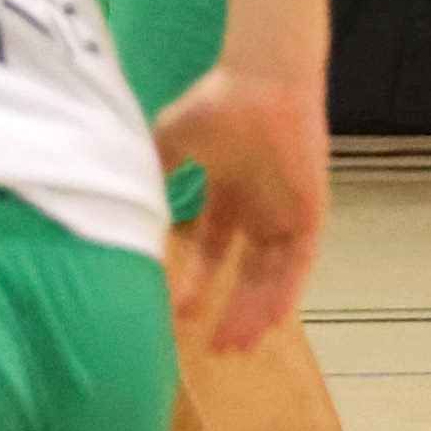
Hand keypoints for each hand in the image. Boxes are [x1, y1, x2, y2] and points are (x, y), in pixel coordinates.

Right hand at [150, 66, 327, 354]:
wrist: (262, 81)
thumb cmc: (218, 102)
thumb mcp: (171, 141)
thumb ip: (154, 172)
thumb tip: (120, 200)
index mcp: (231, 194)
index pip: (214, 250)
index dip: (198, 282)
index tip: (177, 313)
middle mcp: (260, 209)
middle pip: (246, 273)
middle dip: (231, 310)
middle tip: (215, 349)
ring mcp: (286, 212)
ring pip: (273, 276)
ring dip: (256, 311)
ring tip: (235, 345)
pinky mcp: (310, 212)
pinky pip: (299, 264)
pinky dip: (284, 293)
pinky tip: (267, 320)